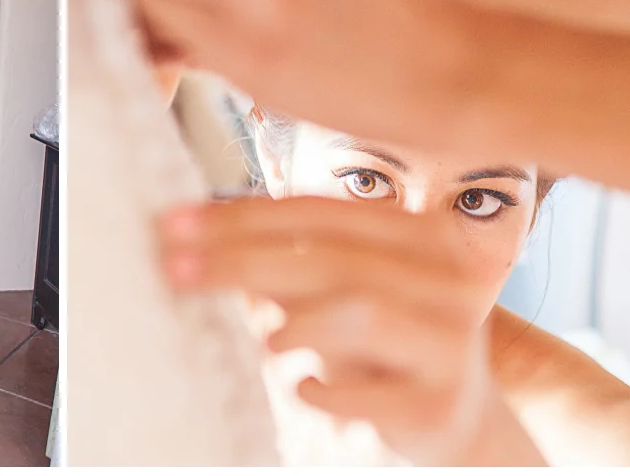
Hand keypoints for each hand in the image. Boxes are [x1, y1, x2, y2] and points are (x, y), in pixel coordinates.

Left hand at [157, 196, 543, 464]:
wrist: (453, 420)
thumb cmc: (380, 342)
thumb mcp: (339, 292)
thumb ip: (286, 259)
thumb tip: (195, 233)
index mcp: (420, 232)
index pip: (319, 210)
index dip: (242, 214)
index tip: (176, 222)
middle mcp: (449, 277)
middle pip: (331, 256)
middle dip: (242, 258)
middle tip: (177, 267)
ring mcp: (453, 341)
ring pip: (362, 309)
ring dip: (296, 319)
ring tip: (261, 339)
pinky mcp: (442, 404)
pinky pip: (374, 394)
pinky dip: (327, 391)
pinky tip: (299, 390)